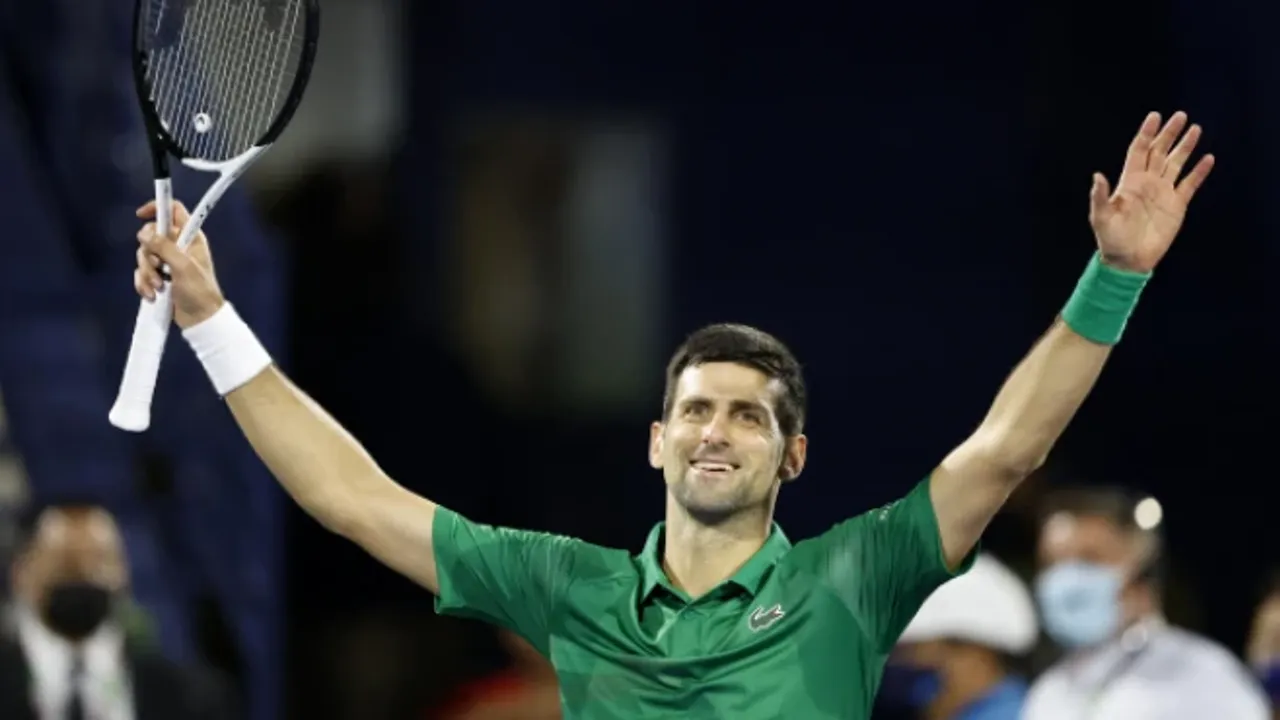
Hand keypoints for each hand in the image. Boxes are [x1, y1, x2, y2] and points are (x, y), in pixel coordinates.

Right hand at [134, 201, 224, 328]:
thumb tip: (143, 232)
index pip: (173, 210)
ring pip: (144, 255)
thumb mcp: (182, 266)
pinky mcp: (160, 276)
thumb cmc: (199, 291)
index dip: (157, 208)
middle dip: (148, 254)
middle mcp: (178, 246)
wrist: (200, 319)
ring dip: (147, 273)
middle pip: (150, 235)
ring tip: (159, 287)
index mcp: (190, 237)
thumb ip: (164, 246)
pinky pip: (142, 272)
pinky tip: (152, 295)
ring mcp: (168, 261)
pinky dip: (144, 283)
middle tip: (159, 267)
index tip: (140, 215)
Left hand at [1089, 111, 1214, 272]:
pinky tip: (1208, 159)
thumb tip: (1097, 176)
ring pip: (1176, 163)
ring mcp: (1163, 192)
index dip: (1146, 133)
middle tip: (1180, 115)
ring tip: (1195, 129)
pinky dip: (1199, 172)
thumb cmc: (1111, 239)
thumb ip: (1100, 196)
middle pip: (1160, 152)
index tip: (1155, 116)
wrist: (1129, 260)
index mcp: (1129, 181)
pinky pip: (1190, 184)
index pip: (1139, 151)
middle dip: (1169, 133)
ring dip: (1185, 147)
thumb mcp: (1101, 217)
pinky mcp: (1177, 205)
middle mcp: (1148, 182)